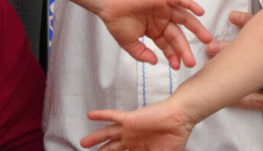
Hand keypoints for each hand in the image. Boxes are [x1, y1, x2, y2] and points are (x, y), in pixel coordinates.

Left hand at [81, 100, 195, 150]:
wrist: (179, 121)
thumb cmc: (173, 139)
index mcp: (138, 148)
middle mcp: (131, 139)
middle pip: (111, 147)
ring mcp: (129, 129)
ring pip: (107, 133)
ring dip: (94, 138)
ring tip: (83, 143)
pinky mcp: (129, 119)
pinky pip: (112, 117)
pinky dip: (101, 115)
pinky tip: (90, 115)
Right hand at [98, 0, 211, 68]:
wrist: (108, 3)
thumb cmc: (116, 21)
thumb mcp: (129, 43)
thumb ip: (142, 54)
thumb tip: (155, 62)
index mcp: (153, 30)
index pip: (167, 44)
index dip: (173, 55)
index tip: (177, 67)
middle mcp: (160, 20)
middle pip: (177, 35)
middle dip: (184, 49)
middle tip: (192, 62)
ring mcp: (162, 8)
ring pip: (184, 18)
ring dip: (196, 28)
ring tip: (206, 39)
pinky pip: (179, 0)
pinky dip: (190, 4)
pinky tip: (200, 12)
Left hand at [206, 11, 262, 150]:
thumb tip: (238, 21)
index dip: (251, 22)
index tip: (232, 16)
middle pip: (262, 53)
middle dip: (233, 48)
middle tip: (211, 47)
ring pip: (259, 76)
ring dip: (234, 73)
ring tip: (213, 70)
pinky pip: (261, 100)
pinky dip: (241, 98)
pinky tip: (226, 96)